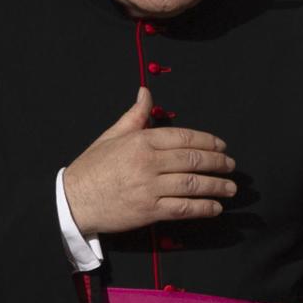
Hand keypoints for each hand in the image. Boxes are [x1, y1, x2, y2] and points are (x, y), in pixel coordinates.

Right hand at [62, 88, 237, 235]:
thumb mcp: (112, 136)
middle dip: (218, 163)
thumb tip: (146, 91)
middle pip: (193, 160)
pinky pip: (183, 208)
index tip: (222, 147)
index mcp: (141, 141)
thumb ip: (135, 115)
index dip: (208, 142)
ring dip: (217, 186)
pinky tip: (215, 207)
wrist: (71, 202)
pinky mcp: (149, 211)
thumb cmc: (92, 168)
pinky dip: (203, 207)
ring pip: (192, 184)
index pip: (184, 137)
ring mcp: (149, 188)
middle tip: (231, 165)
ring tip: (231, 188)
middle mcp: (148, 163)